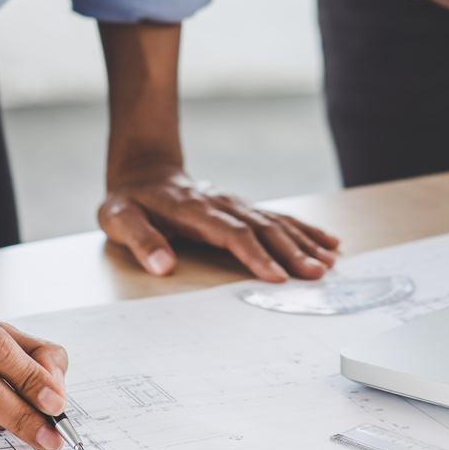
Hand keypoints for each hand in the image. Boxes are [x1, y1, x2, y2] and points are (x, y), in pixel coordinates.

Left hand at [99, 167, 339, 281]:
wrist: (144, 173)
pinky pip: (279, 218)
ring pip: (276, 222)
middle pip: (262, 228)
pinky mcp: (243, 208)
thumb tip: (163, 265)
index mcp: (193, 209)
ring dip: (304, 242)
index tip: (276, 276)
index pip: (231, 233)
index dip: (255, 254)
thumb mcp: (119, 219)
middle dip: (292, 251)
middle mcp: (221, 204)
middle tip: (316, 274)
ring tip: (329, 262)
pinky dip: (305, 229)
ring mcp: (236, 204)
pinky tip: (328, 241)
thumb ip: (142, 240)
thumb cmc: (131, 202)